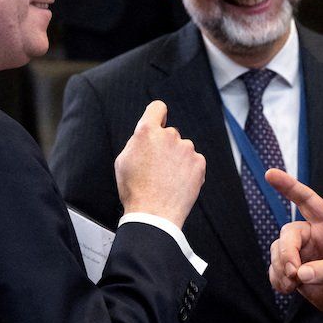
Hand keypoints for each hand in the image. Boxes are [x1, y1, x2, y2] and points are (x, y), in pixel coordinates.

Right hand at [115, 100, 205, 227]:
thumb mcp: (123, 160)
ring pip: (182, 149)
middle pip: (169, 133)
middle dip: (165, 146)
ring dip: (177, 159)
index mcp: (147, 132)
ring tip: (167, 179)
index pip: (157, 108)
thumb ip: (137, 141)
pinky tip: (178, 183)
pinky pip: (194, 161)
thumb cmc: (135, 190)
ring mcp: (186, 149)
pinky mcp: (199, 162)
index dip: (157, 115)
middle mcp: (169, 135)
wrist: (154, 214)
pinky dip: (188, 170)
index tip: (159, 121)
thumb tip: (145, 136)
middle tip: (157, 167)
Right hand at [266, 169, 322, 322]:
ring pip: (277, 251)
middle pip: (288, 233)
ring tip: (293, 284)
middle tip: (293, 273)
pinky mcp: (293, 272)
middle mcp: (313, 236)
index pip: (308, 201)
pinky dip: (276, 279)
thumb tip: (301, 272)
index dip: (290, 187)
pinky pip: (274, 269)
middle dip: (286, 252)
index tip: (270, 174)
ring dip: (280, 268)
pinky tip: (287, 289)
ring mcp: (302, 254)